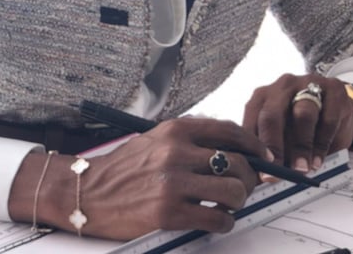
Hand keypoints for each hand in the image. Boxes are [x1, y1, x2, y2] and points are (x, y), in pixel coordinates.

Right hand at [9, 117, 268, 239]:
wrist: (89, 192)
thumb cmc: (125, 167)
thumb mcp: (156, 140)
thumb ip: (190, 141)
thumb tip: (232, 150)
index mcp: (175, 130)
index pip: (229, 131)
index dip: (253, 145)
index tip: (262, 156)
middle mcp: (176, 153)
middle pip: (237, 163)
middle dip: (249, 178)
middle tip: (244, 187)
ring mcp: (173, 184)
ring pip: (233, 192)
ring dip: (237, 202)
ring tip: (227, 205)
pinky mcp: (169, 214)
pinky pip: (216, 219)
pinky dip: (223, 222)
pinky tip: (214, 220)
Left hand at [242, 73, 352, 173]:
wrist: (338, 107)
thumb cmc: (303, 124)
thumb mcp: (283, 133)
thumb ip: (272, 148)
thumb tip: (261, 176)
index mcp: (263, 96)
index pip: (252, 118)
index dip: (253, 146)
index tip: (258, 171)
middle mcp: (282, 87)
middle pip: (272, 114)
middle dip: (274, 146)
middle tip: (277, 171)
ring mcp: (308, 84)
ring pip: (302, 114)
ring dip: (301, 146)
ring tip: (302, 169)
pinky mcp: (333, 90)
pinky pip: (328, 119)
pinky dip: (322, 143)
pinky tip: (318, 161)